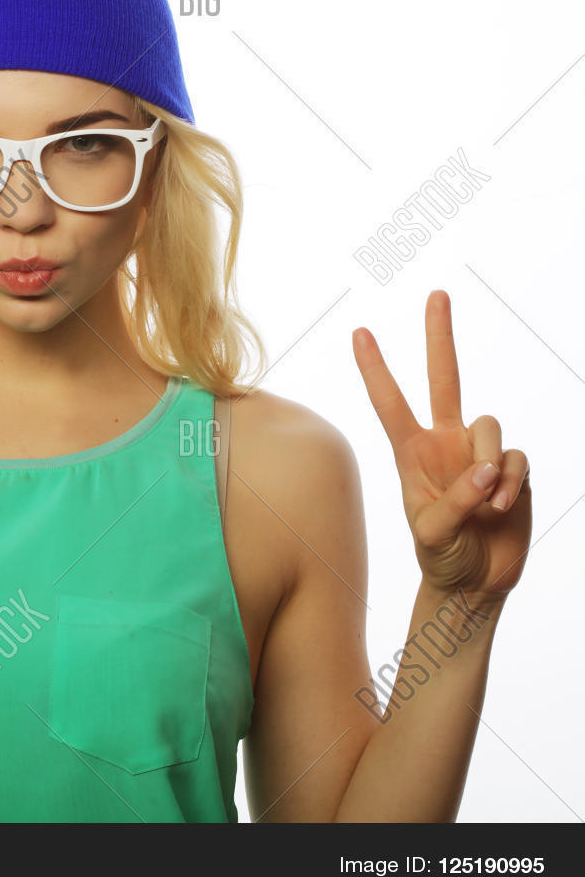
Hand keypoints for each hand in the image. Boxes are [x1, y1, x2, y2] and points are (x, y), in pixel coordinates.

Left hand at [352, 290, 530, 611]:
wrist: (475, 582)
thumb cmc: (440, 556)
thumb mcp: (433, 533)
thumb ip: (456, 500)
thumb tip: (486, 467)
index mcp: (411, 452)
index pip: (389, 402)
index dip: (376, 368)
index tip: (359, 332)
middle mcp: (444, 442)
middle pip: (444, 379)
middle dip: (440, 337)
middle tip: (437, 294)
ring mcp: (478, 452)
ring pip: (489, 426)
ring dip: (489, 466)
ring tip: (484, 507)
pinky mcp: (512, 468)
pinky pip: (517, 457)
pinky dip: (511, 483)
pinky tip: (500, 509)